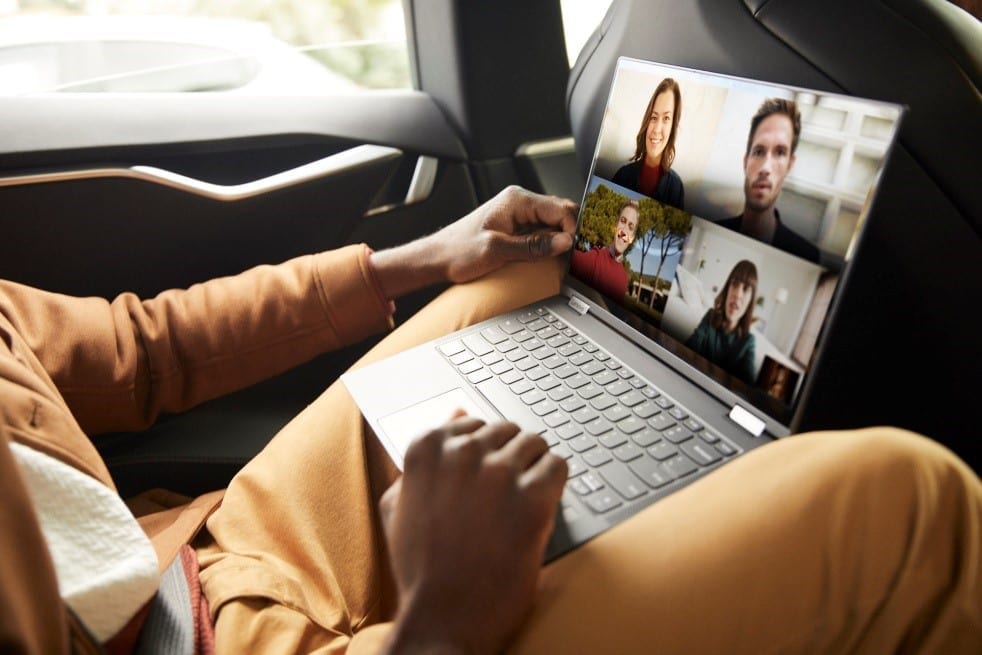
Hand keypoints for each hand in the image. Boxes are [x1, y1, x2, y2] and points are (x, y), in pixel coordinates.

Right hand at [379, 416, 567, 653]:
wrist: (444, 620)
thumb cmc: (421, 567)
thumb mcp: (400, 505)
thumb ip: (424, 457)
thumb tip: (456, 413)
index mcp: (427, 448)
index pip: (473, 423)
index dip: (482, 456)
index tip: (481, 481)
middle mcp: (462, 452)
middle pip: (507, 431)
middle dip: (510, 459)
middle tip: (503, 499)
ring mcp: (498, 474)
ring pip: (536, 443)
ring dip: (534, 469)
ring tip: (521, 504)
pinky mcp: (533, 498)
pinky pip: (559, 466)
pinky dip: (555, 484)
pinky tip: (540, 509)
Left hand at [431, 185, 577, 283]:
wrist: (437, 257)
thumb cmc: (458, 251)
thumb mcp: (497, 250)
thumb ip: (533, 246)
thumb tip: (564, 242)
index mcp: (516, 200)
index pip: (560, 208)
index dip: (573, 229)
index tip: (576, 250)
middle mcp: (520, 203)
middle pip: (561, 214)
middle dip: (571, 234)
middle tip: (575, 257)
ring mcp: (519, 215)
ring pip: (554, 224)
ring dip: (561, 241)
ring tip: (565, 260)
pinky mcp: (517, 228)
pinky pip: (543, 233)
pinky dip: (550, 245)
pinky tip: (551, 258)